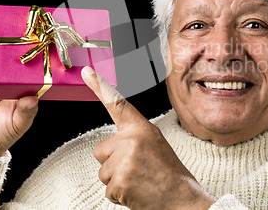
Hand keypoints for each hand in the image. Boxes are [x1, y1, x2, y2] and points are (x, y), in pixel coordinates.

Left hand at [81, 66, 214, 208]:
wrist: (181, 198)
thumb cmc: (168, 172)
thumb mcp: (154, 143)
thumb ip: (133, 137)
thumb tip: (111, 144)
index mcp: (141, 128)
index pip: (117, 103)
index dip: (99, 86)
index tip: (86, 71)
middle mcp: (131, 140)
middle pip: (100, 150)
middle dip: (112, 163)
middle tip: (136, 169)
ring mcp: (124, 161)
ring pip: (102, 171)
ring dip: (116, 179)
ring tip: (138, 180)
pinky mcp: (120, 182)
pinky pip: (107, 189)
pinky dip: (119, 195)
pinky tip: (136, 192)